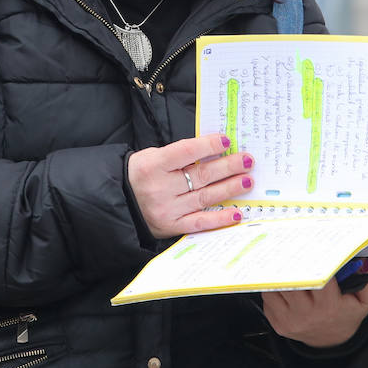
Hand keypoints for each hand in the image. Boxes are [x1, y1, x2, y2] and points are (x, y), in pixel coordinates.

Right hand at [127, 133, 254, 238]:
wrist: (119, 201)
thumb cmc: (140, 174)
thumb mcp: (152, 157)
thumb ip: (179, 155)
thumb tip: (214, 150)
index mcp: (152, 165)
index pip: (185, 152)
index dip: (207, 146)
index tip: (227, 141)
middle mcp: (160, 188)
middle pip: (200, 175)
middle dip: (227, 166)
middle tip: (247, 160)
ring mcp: (167, 209)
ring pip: (204, 197)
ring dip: (229, 188)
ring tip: (247, 180)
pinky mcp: (171, 226)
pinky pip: (199, 222)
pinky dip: (219, 218)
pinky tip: (236, 212)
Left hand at [261, 261, 367, 347]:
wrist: (331, 342)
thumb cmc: (346, 316)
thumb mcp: (365, 301)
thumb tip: (362, 263)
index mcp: (329, 306)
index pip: (317, 280)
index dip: (312, 264)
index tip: (310, 250)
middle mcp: (306, 314)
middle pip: (291, 282)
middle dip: (291, 266)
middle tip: (292, 253)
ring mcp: (289, 320)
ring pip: (274, 288)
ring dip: (279, 276)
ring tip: (287, 268)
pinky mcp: (277, 324)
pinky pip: (268, 298)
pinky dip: (273, 289)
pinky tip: (284, 285)